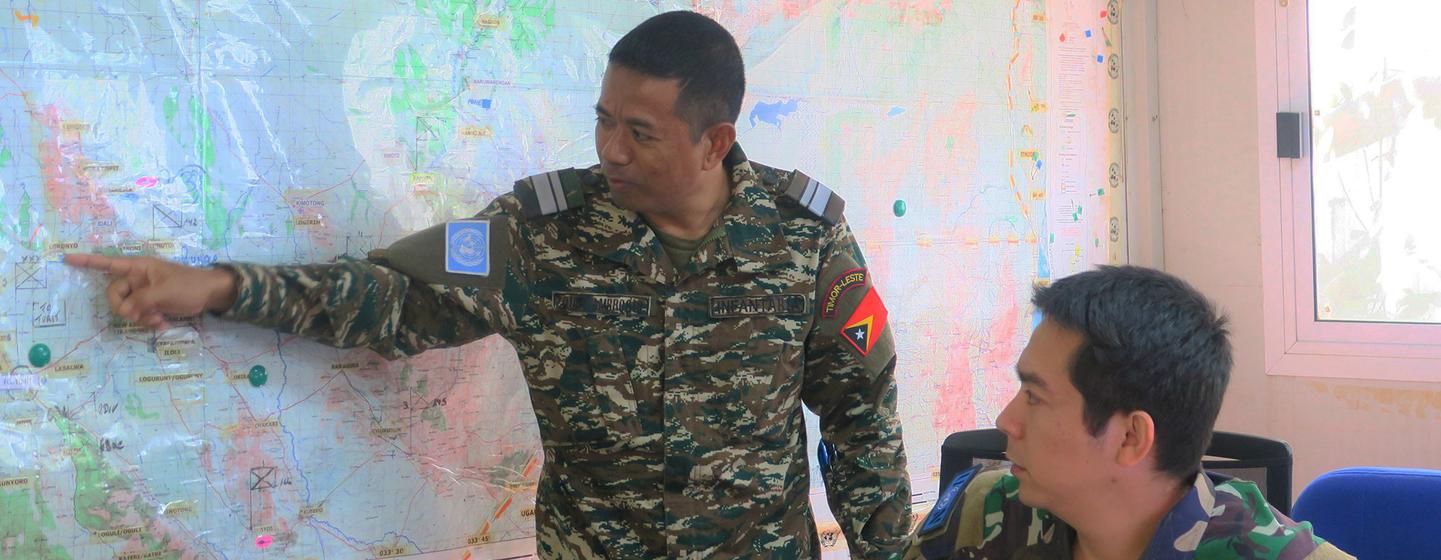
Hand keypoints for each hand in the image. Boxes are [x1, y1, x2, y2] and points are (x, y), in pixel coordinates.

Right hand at [64, 254, 237, 330]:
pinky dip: (147, 321)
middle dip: (125, 308)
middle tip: (139, 315)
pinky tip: (161, 324)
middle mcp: (137, 279)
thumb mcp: (163, 292)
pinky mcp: (151, 305)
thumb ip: (141, 301)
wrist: (211, 294)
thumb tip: (126, 311)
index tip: (66, 259)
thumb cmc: (188, 285)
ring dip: (139, 317)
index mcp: (138, 267)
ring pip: (127, 308)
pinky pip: (139, 315)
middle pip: (114, 294)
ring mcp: (144, 292)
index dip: (87, 262)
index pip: (108, 263)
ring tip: (157, 319)